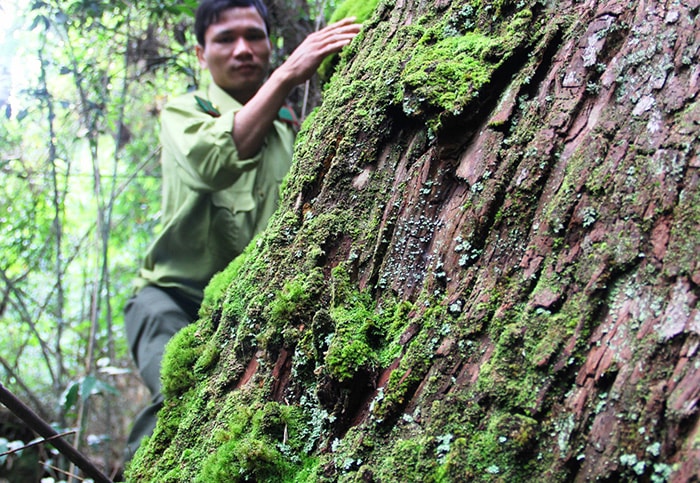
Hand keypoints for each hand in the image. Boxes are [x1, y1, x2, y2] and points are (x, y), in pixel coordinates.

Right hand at [232, 18, 360, 158]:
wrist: (288, 74)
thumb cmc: (299, 67)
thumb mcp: (310, 55)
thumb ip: (318, 50)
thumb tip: (326, 51)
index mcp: (314, 38)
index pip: (331, 28)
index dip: (343, 23)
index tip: (354, 20)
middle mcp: (315, 39)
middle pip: (335, 30)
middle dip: (349, 27)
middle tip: (362, 25)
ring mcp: (315, 46)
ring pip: (334, 37)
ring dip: (348, 34)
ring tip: (359, 33)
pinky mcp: (316, 55)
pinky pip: (330, 47)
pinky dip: (340, 44)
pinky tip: (349, 42)